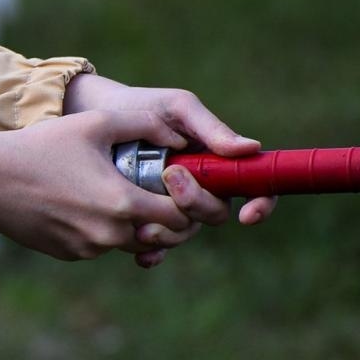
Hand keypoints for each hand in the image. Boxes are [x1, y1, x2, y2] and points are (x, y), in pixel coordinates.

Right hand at [0, 109, 199, 263]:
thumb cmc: (41, 147)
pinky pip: (101, 245)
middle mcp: (110, 235)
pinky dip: (103, 228)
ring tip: (117, 190)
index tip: (175, 181)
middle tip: (155, 189)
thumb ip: (145, 125)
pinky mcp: (70, 254)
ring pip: (131, 242)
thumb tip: (178, 140)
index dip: (187, 200)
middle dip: (165, 215)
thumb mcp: (95, 124)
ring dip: (134, 222)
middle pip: (162, 236)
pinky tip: (84, 201)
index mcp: (122, 203)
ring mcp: (89, 249)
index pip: (181, 216)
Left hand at [62, 74, 277, 261]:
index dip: (261, 205)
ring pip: (186, 232)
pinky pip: (158, 246)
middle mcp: (201, 188)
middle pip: (216, 212)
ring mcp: (174, 206)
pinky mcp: (147, 218)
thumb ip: (211, 128)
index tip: (248, 214)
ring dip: (171, 233)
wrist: (98, 116)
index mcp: (217, 162)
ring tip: (146, 219)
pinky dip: (152, 253)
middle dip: (196, 203)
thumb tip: (252, 148)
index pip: (254, 187)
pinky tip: (141, 254)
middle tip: (170, 176)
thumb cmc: (144, 106)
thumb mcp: (177, 108)